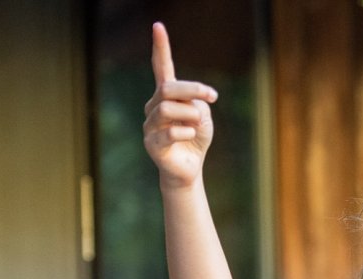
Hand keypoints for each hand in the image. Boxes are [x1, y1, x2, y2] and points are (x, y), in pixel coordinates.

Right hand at [142, 22, 217, 188]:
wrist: (189, 168)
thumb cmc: (196, 138)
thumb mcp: (203, 116)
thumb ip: (196, 104)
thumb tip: (188, 105)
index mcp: (167, 95)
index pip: (161, 68)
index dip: (160, 47)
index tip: (158, 26)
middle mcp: (153, 106)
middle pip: (168, 88)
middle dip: (192, 89)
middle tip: (212, 96)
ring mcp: (149, 125)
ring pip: (167, 109)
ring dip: (190, 114)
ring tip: (198, 123)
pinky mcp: (151, 144)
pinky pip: (169, 132)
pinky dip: (186, 132)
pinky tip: (191, 135)